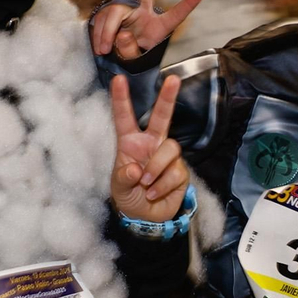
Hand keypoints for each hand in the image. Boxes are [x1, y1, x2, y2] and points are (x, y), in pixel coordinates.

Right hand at [90, 0, 204, 59]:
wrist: (114, 59)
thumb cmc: (131, 59)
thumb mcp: (135, 62)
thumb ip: (131, 51)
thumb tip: (122, 34)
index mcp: (159, 28)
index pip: (175, 16)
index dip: (188, 4)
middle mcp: (145, 13)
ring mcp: (127, 10)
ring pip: (114, 15)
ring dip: (106, 34)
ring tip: (103, 51)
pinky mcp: (111, 12)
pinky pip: (102, 20)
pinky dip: (98, 35)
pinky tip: (99, 47)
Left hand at [109, 72, 188, 222]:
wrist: (146, 218)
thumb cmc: (129, 196)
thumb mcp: (118, 188)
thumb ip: (123, 177)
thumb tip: (135, 169)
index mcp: (130, 143)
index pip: (125, 118)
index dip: (121, 99)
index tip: (118, 79)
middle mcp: (151, 144)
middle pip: (161, 117)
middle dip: (167, 97)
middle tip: (173, 79)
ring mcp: (167, 156)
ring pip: (170, 149)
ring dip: (156, 169)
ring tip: (146, 185)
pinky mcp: (180, 171)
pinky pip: (176, 172)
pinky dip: (163, 185)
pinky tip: (155, 193)